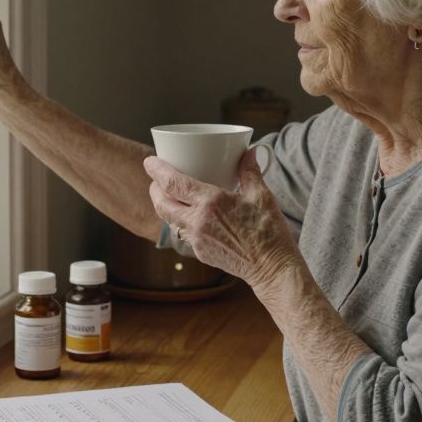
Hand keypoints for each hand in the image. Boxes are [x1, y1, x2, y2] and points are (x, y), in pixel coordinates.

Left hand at [143, 150, 301, 287]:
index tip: (149, 162)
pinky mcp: (201, 253)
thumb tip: (250, 152)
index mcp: (211, 202)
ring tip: (170, 196)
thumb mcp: (262, 196)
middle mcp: (198, 221)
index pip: (173, 183)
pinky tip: (191, 216)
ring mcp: (197, 240)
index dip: (157, 171)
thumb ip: (250, 172)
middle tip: (157, 179)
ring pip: (169, 220)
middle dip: (154, 189)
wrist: (271, 269)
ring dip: (165, 206)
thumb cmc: (269, 233)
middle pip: (162, 203)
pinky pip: (183, 233)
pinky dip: (180, 221)